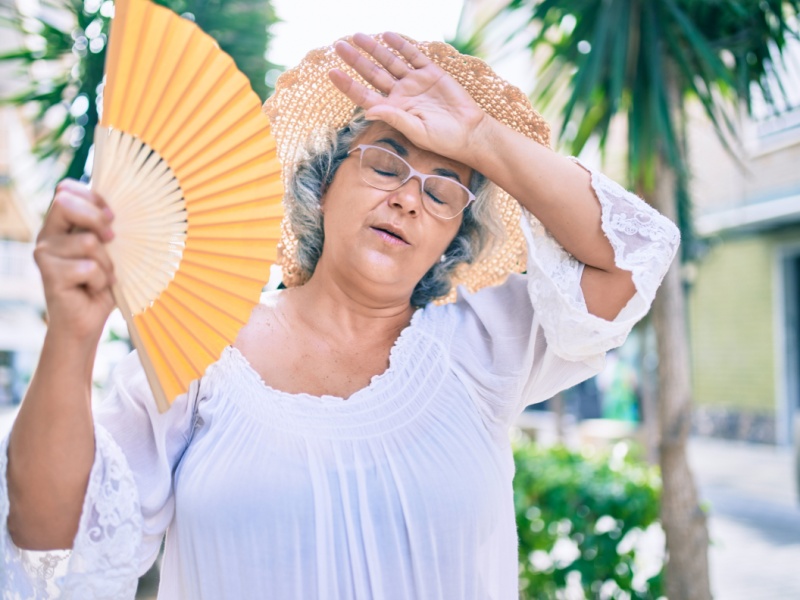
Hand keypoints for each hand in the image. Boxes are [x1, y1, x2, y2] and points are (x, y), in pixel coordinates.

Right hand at [34, 179, 115, 342]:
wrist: (87, 322)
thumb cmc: (101, 284)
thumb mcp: (108, 250)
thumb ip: (104, 227)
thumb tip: (116, 208)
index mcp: (60, 225)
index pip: (66, 190)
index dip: (92, 197)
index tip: (112, 216)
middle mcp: (47, 236)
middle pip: (67, 204)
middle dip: (98, 221)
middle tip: (111, 241)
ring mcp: (44, 254)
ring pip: (88, 242)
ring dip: (106, 263)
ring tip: (100, 277)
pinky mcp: (48, 274)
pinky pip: (89, 268)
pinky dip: (100, 280)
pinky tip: (92, 289)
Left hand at [329, 32, 488, 164]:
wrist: (469, 132)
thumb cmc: (442, 139)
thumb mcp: (416, 131)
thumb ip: (393, 118)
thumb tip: (367, 111)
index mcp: (393, 110)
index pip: (364, 95)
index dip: (347, 84)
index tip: (331, 72)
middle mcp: (400, 94)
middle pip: (372, 73)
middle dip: (355, 60)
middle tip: (338, 45)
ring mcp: (415, 82)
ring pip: (389, 62)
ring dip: (374, 49)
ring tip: (358, 36)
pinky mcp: (432, 73)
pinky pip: (413, 56)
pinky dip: (401, 46)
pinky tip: (388, 36)